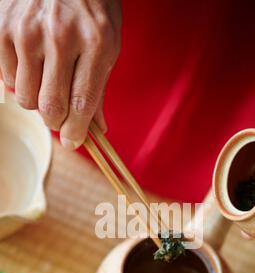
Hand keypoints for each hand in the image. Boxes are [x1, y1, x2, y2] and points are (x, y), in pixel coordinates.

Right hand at [0, 0, 120, 148]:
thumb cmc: (91, 6)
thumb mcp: (108, 42)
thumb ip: (99, 88)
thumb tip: (97, 130)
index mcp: (96, 43)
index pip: (82, 105)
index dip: (77, 133)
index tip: (74, 142)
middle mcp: (60, 37)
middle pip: (50, 108)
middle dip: (57, 121)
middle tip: (61, 114)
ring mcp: (27, 31)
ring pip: (26, 98)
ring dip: (37, 100)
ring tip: (46, 80)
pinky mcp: (3, 27)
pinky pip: (8, 78)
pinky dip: (20, 80)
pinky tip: (31, 63)